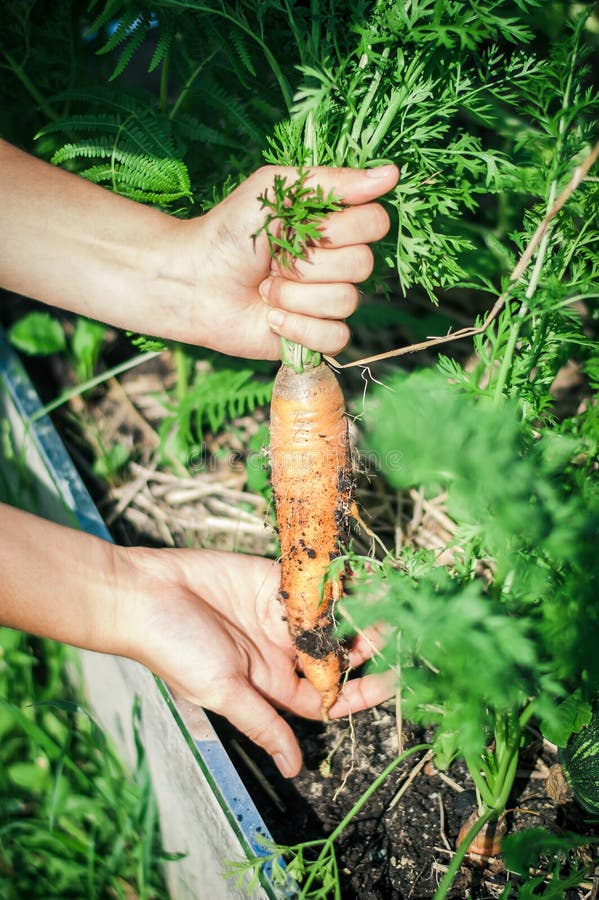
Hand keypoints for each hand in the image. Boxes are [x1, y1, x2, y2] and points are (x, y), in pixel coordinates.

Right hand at [124, 545, 391, 776]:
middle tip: (395, 631)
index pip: (326, 695)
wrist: (145, 594)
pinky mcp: (272, 578)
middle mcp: (280, 649)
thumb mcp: (223, 692)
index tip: (391, 682)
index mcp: (271, 682)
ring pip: (330, 616)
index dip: (359, 692)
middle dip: (365, 646)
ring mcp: (278, 612)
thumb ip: (264, 723)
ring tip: (388, 602)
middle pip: (335, 654)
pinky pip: (311, 583)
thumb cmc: (176, 650)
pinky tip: (358, 577)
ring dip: (357, 612)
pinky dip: (334, 581)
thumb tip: (294, 769)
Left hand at [174, 164, 398, 358]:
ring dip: (296, 296)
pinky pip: (335, 337)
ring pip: (346, 302)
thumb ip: (333, 182)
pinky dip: (300, 328)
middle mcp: (337, 264)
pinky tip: (271, 319)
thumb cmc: (230, 232)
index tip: (302, 225)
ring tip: (265, 290)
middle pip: (363, 265)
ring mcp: (328, 302)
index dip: (342, 228)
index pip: (375, 223)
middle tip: (276, 260)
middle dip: (310, 264)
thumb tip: (392, 173)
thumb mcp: (276, 190)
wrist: (194, 281)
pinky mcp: (315, 336)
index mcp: (334, 226)